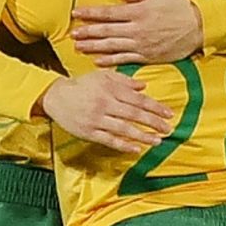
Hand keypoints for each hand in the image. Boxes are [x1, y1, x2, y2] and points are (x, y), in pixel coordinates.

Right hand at [40, 70, 173, 152]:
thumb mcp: (102, 76)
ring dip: (142, 135)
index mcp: (111, 89)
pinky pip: (109, 140)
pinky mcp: (89, 132)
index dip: (155, 107)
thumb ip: (124, 80)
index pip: (138, 99)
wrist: (56, 96)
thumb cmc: (82, 85)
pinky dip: (124, 145)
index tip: (169, 114)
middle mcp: (105, 103)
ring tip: (157, 140)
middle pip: (134, 114)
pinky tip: (136, 149)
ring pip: (124, 129)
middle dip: (153, 122)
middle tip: (168, 129)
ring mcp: (97, 119)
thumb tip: (143, 86)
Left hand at [70, 0, 203, 66]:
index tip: (76, 12)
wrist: (199, 27)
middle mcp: (136, 29)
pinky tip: (97, 61)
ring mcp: (141, 45)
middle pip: (106, 31)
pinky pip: (124, 59)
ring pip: (111, 46)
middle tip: (72, 33)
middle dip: (87, 32)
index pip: (108, 13)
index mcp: (138, 12)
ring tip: (78, 47)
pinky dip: (110, 60)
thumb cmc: (179, 7)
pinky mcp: (147, 56)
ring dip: (93, 47)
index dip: (90, 13)